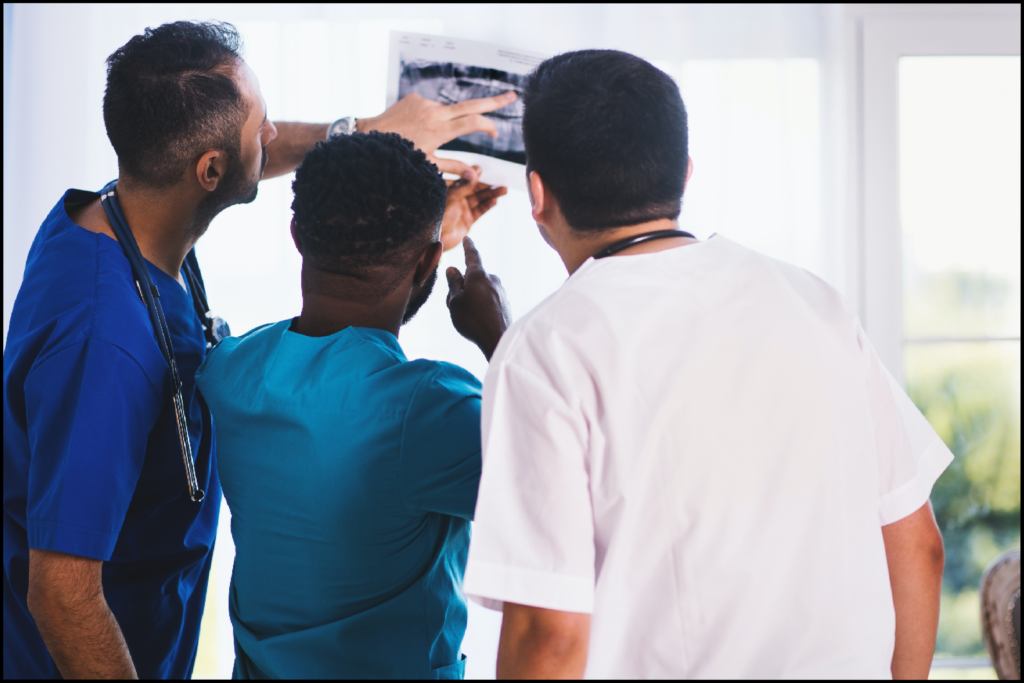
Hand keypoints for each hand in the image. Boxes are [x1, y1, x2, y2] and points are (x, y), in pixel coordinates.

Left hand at [359, 91, 517, 180]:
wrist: (370, 136)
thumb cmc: (399, 155)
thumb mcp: (427, 165)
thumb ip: (453, 167)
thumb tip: (476, 175)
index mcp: (439, 130)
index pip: (473, 122)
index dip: (488, 125)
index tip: (495, 132)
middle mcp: (435, 113)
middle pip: (472, 104)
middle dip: (494, 101)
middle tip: (513, 96)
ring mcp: (425, 102)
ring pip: (448, 110)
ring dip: (448, 122)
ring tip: (425, 138)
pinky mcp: (415, 97)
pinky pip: (431, 107)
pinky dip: (432, 117)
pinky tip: (416, 129)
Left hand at [441, 168, 507, 251]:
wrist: (435, 238)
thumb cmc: (438, 215)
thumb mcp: (452, 196)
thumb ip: (465, 185)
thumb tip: (476, 171)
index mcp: (449, 191)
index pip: (465, 180)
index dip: (474, 175)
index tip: (484, 170)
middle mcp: (456, 199)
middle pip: (475, 190)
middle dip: (487, 186)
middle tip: (500, 181)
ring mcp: (462, 210)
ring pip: (479, 200)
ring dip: (491, 195)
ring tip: (504, 190)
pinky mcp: (468, 221)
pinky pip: (480, 211)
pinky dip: (487, 206)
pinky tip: (495, 201)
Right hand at [446, 236, 510, 359]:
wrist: (498, 339)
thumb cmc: (472, 320)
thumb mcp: (454, 301)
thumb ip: (453, 283)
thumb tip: (453, 269)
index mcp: (479, 275)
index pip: (472, 256)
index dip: (468, 247)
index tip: (468, 239)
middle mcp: (492, 279)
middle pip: (473, 278)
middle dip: (463, 287)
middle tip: (453, 305)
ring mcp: (501, 291)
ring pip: (480, 290)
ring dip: (471, 298)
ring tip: (466, 316)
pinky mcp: (505, 303)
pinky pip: (488, 300)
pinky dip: (481, 306)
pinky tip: (479, 321)